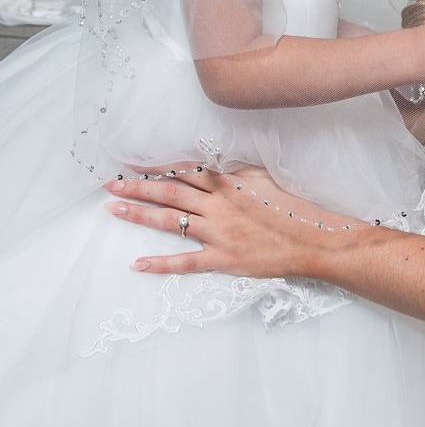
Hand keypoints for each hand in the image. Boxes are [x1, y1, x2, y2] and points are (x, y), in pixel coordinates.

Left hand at [103, 166, 353, 277]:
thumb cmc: (291, 209)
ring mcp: (218, 233)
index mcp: (229, 184)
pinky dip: (161, 264)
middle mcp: (218, 206)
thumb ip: (237, 171)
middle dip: (138, 188)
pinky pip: (186, 262)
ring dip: (141, 215)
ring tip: (115, 211)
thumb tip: (215, 162)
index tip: (133, 165)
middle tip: (111, 185)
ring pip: (172, 222)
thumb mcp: (265, 179)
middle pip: (170, 193)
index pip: (185, 172)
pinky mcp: (223, 259)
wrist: (310, 240)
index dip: (157, 167)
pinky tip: (138, 264)